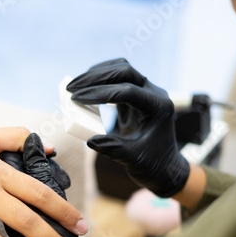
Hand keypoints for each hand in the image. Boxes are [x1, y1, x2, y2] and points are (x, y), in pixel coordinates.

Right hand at [67, 58, 189, 197]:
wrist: (164, 167)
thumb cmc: (152, 164)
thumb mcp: (134, 160)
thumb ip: (114, 149)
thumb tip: (91, 141)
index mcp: (158, 107)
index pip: (127, 91)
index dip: (100, 93)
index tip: (76, 99)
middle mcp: (154, 94)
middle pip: (125, 71)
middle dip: (96, 77)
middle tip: (71, 88)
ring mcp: (145, 92)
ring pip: (121, 69)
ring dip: (97, 74)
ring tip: (75, 85)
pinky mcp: (135, 95)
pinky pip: (117, 78)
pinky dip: (100, 79)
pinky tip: (85, 87)